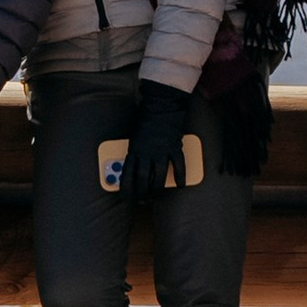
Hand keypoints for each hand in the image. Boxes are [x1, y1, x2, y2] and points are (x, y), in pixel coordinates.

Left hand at [123, 80, 187, 202]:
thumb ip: (134, 154)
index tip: (127, 198)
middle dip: (142, 193)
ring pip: (158, 176)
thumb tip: (131, 171)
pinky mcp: (174, 148)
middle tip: (143, 200)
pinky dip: (179, 176)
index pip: (127, 175)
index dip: (127, 189)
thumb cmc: (146, 121)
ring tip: (156, 195)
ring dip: (157, 189)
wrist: (162, 106)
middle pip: (142, 179)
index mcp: (133, 150)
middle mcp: (146, 153)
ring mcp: (161, 151)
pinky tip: (179, 184)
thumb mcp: (134, 138)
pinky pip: (177, 166)